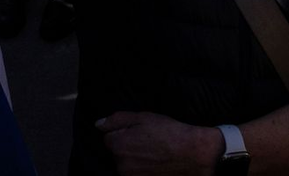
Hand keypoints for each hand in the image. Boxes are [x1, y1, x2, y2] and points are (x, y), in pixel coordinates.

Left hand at [97, 111, 222, 175]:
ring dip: (134, 159)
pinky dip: (142, 169)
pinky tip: (155, 162)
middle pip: (117, 153)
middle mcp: (121, 166)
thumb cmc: (168, 133)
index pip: (108, 138)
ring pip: (126, 165)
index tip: (138, 131)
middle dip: (127, 146)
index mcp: (118, 146)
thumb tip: (98, 124)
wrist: (191, 154)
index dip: (123, 132)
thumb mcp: (142, 117)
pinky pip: (135, 174)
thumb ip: (117, 120)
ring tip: (153, 152)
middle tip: (147, 141)